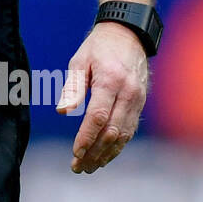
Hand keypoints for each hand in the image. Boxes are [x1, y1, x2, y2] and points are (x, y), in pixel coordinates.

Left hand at [56, 21, 148, 173]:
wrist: (128, 34)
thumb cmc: (98, 47)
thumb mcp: (80, 61)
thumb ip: (72, 87)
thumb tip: (61, 111)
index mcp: (110, 81)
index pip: (98, 117)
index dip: (86, 138)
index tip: (75, 153)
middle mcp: (128, 93)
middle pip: (112, 131)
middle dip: (94, 153)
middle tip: (78, 167)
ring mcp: (138, 99)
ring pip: (123, 135)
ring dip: (106, 154)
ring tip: (89, 167)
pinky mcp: (141, 103)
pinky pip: (130, 129)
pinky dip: (118, 145)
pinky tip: (105, 155)